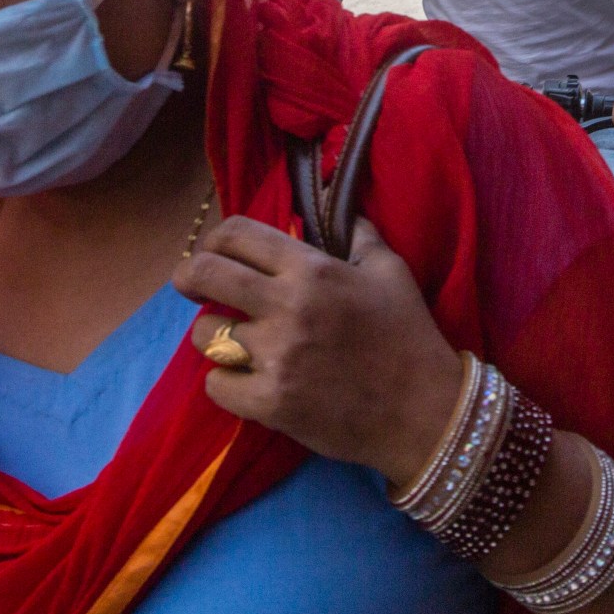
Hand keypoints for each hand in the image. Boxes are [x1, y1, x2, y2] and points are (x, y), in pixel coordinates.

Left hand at [178, 217, 467, 486]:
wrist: (424, 412)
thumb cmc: (408, 335)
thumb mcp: (390, 270)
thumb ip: (358, 233)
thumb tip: (335, 202)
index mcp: (313, 269)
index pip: (237, 234)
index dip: (216, 238)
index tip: (215, 251)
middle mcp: (287, 307)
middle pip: (205, 274)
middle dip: (188, 277)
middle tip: (190, 286)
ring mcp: (276, 358)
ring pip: (205, 334)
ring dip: (214, 335)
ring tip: (233, 341)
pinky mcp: (270, 404)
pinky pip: (215, 385)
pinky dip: (226, 383)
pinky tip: (246, 381)